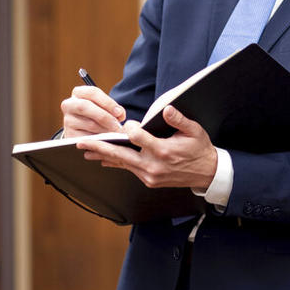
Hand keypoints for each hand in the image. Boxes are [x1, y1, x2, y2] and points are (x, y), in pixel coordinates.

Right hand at [61, 85, 125, 136]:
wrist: (86, 129)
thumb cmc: (99, 114)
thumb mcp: (106, 107)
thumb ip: (115, 108)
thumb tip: (119, 114)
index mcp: (79, 93)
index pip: (92, 92)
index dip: (107, 102)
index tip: (119, 112)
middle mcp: (69, 105)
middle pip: (84, 106)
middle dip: (104, 116)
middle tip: (117, 126)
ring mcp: (68, 120)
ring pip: (89, 124)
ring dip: (105, 129)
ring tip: (115, 133)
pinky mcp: (70, 135)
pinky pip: (87, 137)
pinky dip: (99, 139)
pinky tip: (107, 139)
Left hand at [76, 106, 217, 190]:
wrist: (206, 173)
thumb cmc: (200, 149)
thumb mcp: (194, 131)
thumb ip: (179, 120)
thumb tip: (166, 109)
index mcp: (163, 151)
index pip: (138, 138)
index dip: (130, 128)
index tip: (128, 123)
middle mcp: (153, 165)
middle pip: (121, 154)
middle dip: (100, 147)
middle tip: (82, 143)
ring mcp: (149, 175)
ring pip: (122, 163)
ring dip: (103, 156)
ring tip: (87, 150)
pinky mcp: (148, 180)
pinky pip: (129, 169)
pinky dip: (116, 163)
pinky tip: (105, 158)